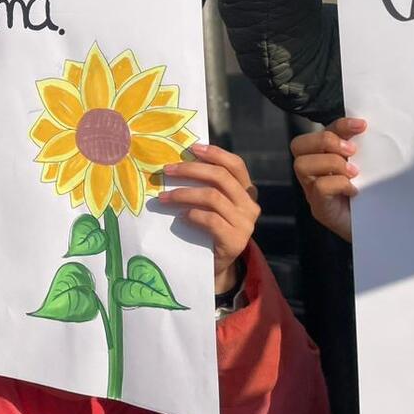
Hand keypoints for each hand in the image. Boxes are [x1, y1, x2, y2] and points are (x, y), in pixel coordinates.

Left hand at [161, 143, 260, 294]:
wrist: (216, 264)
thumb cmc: (210, 228)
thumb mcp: (212, 203)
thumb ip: (207, 184)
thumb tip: (180, 160)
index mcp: (246, 191)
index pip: (236, 165)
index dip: (216, 153)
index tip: (192, 148)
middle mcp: (250, 205)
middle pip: (221, 177)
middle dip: (191, 170)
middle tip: (167, 170)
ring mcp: (246, 224)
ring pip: (212, 197)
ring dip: (183, 194)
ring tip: (164, 197)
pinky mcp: (236, 241)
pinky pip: (211, 220)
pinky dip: (192, 215)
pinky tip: (180, 217)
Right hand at [291, 118, 363, 242]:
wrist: (380, 232)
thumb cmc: (375, 199)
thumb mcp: (369, 169)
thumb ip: (364, 152)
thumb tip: (369, 131)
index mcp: (325, 158)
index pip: (320, 131)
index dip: (338, 124)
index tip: (362, 125)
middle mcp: (313, 172)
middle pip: (298, 145)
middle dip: (325, 141)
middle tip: (352, 151)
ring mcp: (312, 191)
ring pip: (302, 165)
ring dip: (330, 163)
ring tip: (353, 172)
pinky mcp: (320, 208)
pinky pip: (319, 187)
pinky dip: (338, 184)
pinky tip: (355, 191)